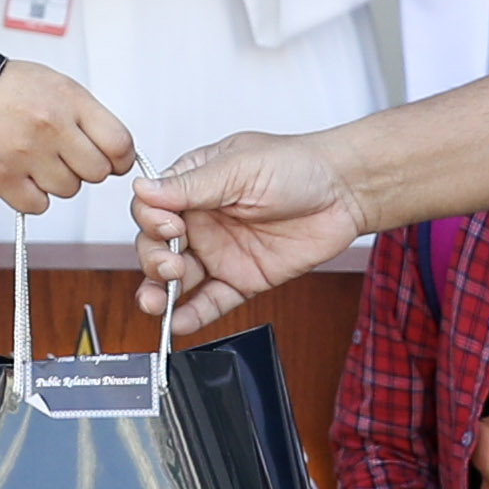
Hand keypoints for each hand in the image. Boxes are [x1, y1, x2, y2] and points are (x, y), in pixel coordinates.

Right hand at [0, 61, 134, 213]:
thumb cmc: (5, 90)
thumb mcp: (56, 85)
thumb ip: (87, 116)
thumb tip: (117, 152)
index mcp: (69, 99)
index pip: (119, 144)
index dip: (120, 158)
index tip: (112, 160)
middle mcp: (50, 125)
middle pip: (96, 172)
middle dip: (85, 168)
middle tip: (65, 156)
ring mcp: (26, 153)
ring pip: (68, 190)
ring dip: (56, 180)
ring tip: (34, 157)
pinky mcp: (2, 178)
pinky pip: (38, 205)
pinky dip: (31, 196)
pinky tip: (19, 173)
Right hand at [133, 131, 359, 330]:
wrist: (345, 192)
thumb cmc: (297, 165)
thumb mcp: (239, 168)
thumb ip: (191, 185)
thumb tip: (143, 188)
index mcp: (194, 185)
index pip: (151, 208)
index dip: (151, 221)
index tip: (169, 227)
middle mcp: (202, 220)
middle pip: (157, 247)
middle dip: (155, 260)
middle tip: (172, 266)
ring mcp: (220, 251)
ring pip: (177, 280)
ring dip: (161, 293)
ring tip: (157, 304)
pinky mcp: (242, 278)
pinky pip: (211, 301)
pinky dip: (193, 315)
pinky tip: (178, 323)